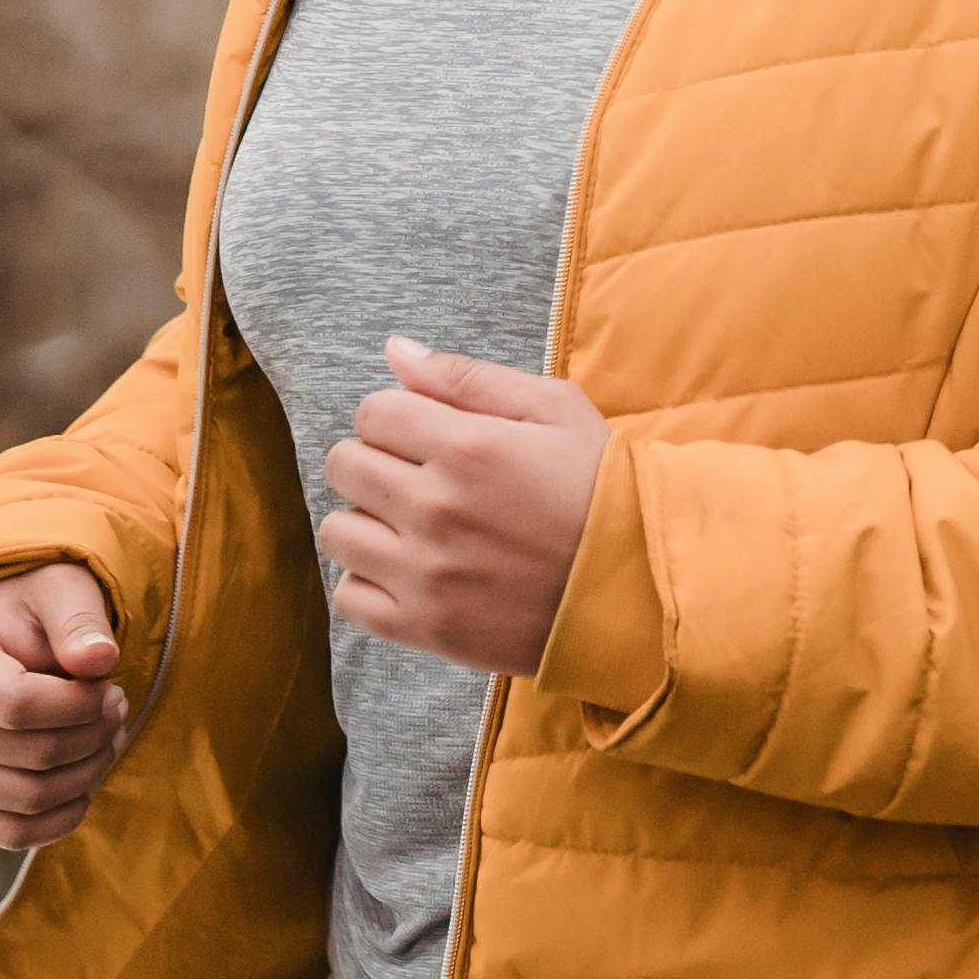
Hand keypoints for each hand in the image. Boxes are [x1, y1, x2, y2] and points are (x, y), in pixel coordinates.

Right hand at [0, 560, 125, 852]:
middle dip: (94, 735)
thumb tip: (101, 661)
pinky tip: (86, 777)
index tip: (109, 685)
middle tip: (116, 707)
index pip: (17, 705)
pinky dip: (64, 815)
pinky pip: (11, 834)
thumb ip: (80, 619)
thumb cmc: (29, 614)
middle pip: (30, 756)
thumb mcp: (59, 591)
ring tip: (106, 735)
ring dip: (88, 772)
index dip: (80, 705)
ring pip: (28, 799)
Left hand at [321, 340, 612, 679]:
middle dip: (376, 460)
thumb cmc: (602, 490)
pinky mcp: (424, 627)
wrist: (640, 587)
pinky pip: (349, 597)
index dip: (398, 417)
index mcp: (467, 446)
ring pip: (337, 531)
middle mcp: (435, 508)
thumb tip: (395, 351)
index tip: (427, 435)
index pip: (372, 412)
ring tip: (414, 526)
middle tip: (420, 477)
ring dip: (369, 521)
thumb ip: (467, 378)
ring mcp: (425, 573)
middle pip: (344, 465)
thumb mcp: (554, 409)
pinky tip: (410, 571)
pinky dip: (370, 582)